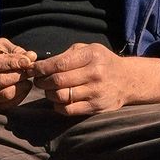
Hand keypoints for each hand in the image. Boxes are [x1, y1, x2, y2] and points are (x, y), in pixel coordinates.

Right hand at [0, 38, 38, 112]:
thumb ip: (14, 50)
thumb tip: (31, 56)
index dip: (12, 62)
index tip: (27, 61)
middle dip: (19, 74)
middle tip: (30, 69)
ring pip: (5, 94)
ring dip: (21, 85)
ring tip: (28, 77)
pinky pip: (9, 104)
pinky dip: (21, 94)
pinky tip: (24, 85)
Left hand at [32, 45, 159, 117]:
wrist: (127, 80)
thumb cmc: (102, 62)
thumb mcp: (89, 49)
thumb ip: (67, 54)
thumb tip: (42, 64)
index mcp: (91, 55)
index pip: (59, 63)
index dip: (41, 68)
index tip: (32, 69)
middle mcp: (95, 73)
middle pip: (57, 81)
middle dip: (42, 81)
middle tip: (38, 81)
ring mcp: (96, 92)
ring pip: (61, 96)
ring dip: (49, 94)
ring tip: (48, 90)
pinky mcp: (96, 107)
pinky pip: (68, 110)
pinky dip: (57, 106)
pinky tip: (58, 100)